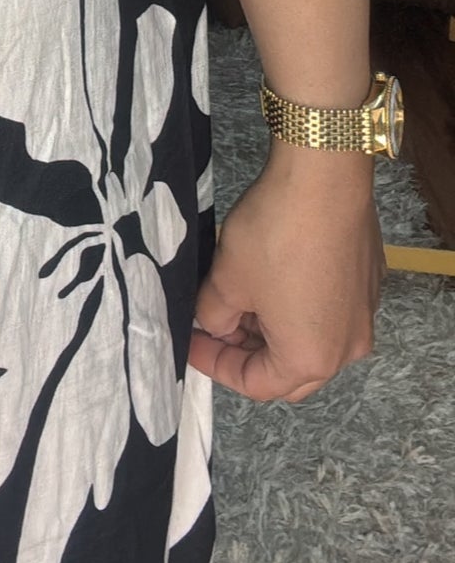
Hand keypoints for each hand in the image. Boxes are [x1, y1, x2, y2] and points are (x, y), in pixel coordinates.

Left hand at [189, 143, 382, 401]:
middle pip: (290, 372)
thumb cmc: (273, 236)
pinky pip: (331, 310)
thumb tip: (218, 324)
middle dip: (249, 353)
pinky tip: (278, 277)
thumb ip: (214, 317)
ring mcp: (364, 315)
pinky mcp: (371, 282)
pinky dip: (302, 306)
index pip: (256, 384)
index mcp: (309, 360)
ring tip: (242, 299)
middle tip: (216, 327)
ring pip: (313, 340)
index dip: (216, 364)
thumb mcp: (226, 281)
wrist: (324, 178)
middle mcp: (346, 349)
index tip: (192, 339)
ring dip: (275, 330)